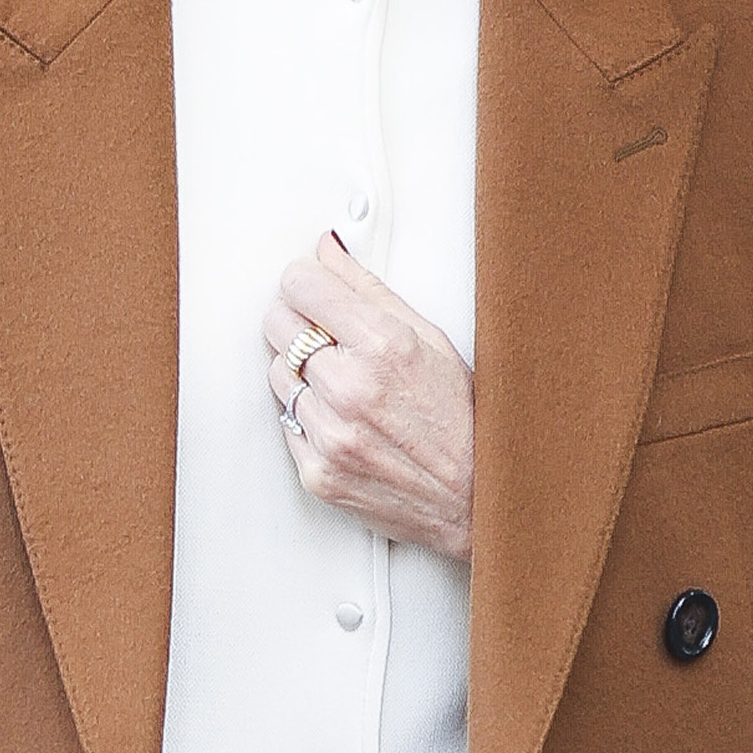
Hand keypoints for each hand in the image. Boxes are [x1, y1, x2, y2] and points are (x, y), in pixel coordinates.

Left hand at [261, 234, 473, 560]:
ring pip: (278, 374)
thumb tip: (327, 251)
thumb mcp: (430, 339)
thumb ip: (369, 290)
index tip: (314, 290)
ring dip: (302, 373)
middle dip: (299, 323)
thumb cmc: (463, 420)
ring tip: (345, 385)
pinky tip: (345, 420)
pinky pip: (286, 423)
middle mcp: (351, 389)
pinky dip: (308, 417)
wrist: (474, 501)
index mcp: (382, 345)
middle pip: (277, 324)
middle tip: (331, 338)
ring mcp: (331, 435)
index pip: (300, 286)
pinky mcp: (317, 472)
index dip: (306, 283)